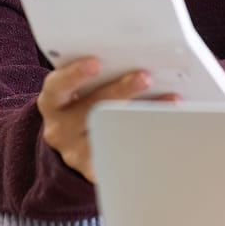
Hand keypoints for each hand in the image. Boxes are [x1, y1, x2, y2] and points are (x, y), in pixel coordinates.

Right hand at [36, 59, 178, 180]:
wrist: (75, 144)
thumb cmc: (86, 103)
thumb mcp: (82, 89)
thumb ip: (103, 73)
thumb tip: (140, 56)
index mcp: (54, 102)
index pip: (57, 86)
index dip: (74, 75)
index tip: (96, 63)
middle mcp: (60, 128)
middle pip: (90, 109)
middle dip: (120, 91)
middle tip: (145, 77)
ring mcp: (76, 152)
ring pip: (110, 134)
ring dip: (142, 115)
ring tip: (170, 102)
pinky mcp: (96, 170)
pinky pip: (123, 154)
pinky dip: (148, 138)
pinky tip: (168, 126)